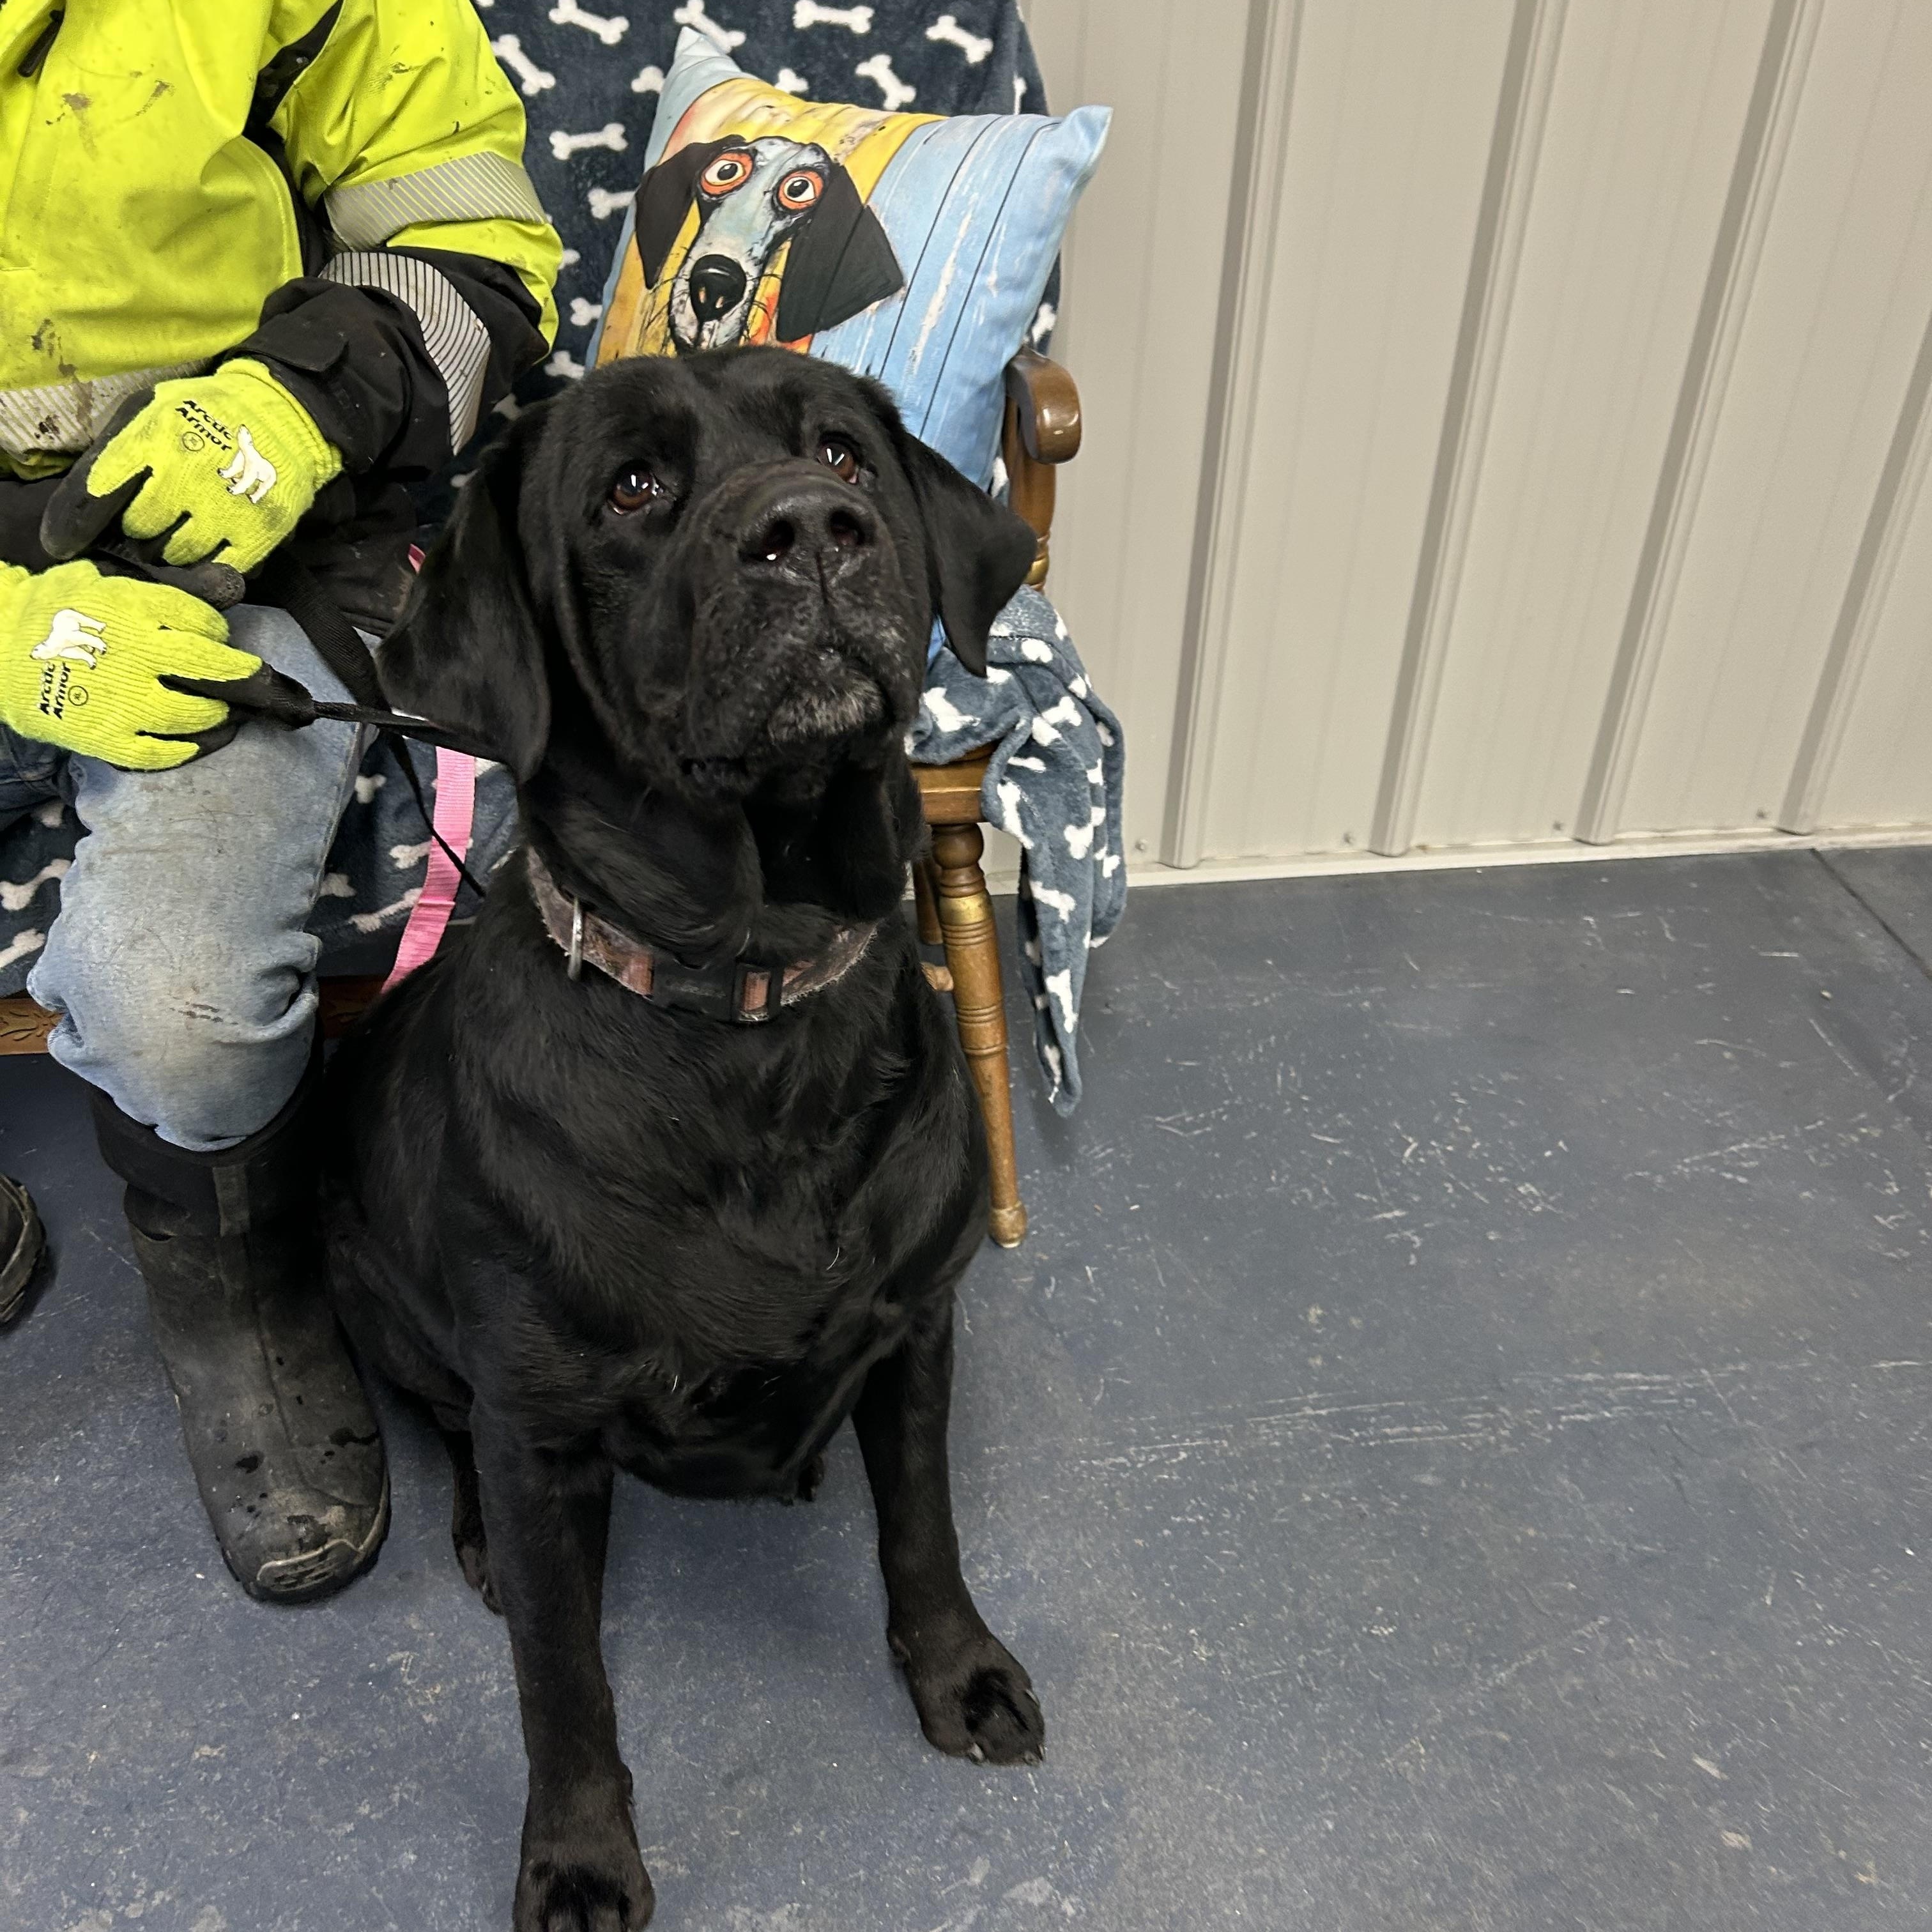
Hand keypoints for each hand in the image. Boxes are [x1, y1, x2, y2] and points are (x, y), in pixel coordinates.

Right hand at [0, 561, 261, 770]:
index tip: (217, 637)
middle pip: (209, 668)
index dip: (217, 630)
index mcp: (131, 610)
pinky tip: (194, 742)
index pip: (202, 621)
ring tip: (219, 710)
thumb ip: (172, 586)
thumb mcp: (108, 581)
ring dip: (215, 714)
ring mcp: (120, 702)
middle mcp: (132, 656)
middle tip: (253, 679)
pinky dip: (186, 750)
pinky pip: (161, 754)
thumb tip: (233, 586)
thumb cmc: (56, 610)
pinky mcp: (106, 739)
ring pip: (192, 714)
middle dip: (241, 676)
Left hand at [40, 360, 341, 574]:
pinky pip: (216, 568)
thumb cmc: (205, 412)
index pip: (95, 494)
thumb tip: (80, 505)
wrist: (285, 416)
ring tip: (179, 532)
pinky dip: (207, 563)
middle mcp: (185, 476)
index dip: (71, 526)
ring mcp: (223, 508)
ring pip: (174, 555)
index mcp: (152, 439)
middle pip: (137, 530)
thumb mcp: (150, 409)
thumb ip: (115, 450)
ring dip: (170, 549)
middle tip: (148, 522)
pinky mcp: (256, 533)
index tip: (62, 544)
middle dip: (136, 529)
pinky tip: (208, 544)